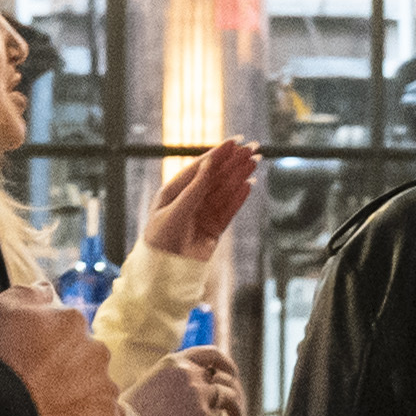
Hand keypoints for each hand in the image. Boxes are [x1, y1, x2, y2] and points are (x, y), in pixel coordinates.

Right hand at [0, 289, 137, 415]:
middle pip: (86, 362)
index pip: (67, 332)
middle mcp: (97, 351)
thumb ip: (27, 294)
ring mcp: (106, 389)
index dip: (46, 350)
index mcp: (73, 322)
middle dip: (68, 374)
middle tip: (38, 392)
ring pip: (98, 394)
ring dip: (78, 402)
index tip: (29, 365)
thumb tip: (47, 289)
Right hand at [122, 352, 246, 415]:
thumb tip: (203, 388)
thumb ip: (177, 381)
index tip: (232, 377)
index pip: (212, 354)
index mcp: (175, 362)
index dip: (227, 365)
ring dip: (236, 415)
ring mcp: (195, 393)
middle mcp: (188, 372)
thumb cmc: (131, 414)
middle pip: (226, 380)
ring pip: (230, 399)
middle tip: (235, 412)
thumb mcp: (153, 384)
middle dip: (235, 395)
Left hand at [139, 141, 259, 257]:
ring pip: (224, 191)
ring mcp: (202, 214)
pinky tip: (249, 184)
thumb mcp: (175, 212)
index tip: (233, 142)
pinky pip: (229, 209)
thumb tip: (208, 164)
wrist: (164, 272)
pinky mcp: (213, 229)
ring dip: (240, 176)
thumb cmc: (161, 240)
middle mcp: (189, 200)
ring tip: (255, 162)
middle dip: (233, 162)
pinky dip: (239, 197)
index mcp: (174, 191)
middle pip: (215, 177)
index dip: (217, 154)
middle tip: (252, 148)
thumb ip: (194, 190)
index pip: (199, 168)